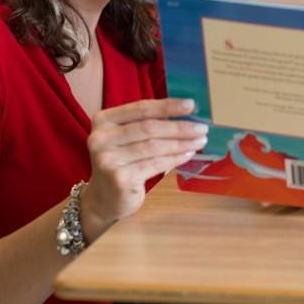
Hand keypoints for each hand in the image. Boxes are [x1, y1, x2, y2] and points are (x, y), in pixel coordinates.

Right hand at [80, 98, 207, 239]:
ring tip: (200, 141)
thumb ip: (148, 123)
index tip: (191, 105)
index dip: (168, 106)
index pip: (141, 108)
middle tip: (202, 127)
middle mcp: (100, 138)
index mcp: (103, 120)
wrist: (105, 198)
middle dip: (179, 127)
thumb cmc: (123, 162)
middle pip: (149, 127)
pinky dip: (175, 158)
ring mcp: (108, 159)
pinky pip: (155, 164)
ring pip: (154, 146)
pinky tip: (188, 154)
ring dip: (181, 143)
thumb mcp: (127, 138)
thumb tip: (187, 113)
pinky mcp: (119, 178)